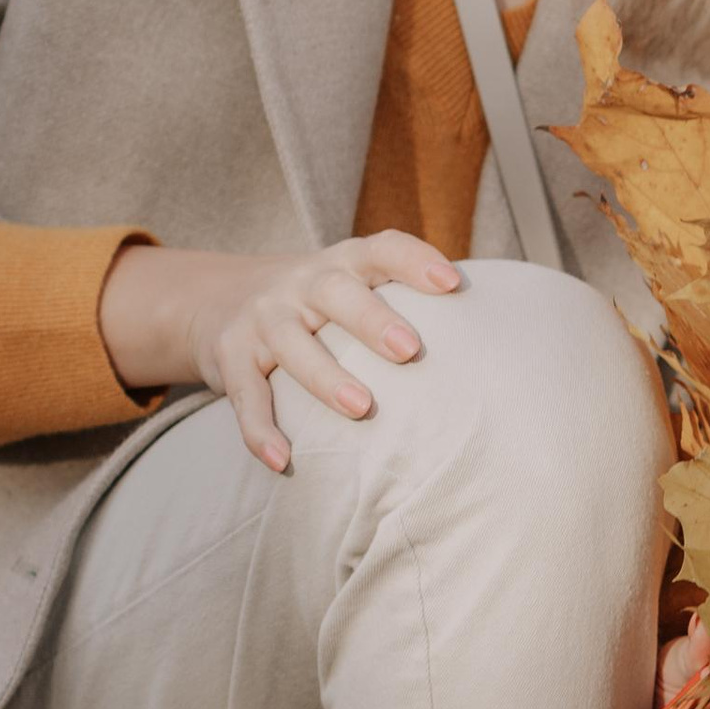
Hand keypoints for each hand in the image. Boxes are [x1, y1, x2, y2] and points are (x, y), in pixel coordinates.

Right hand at [100, 233, 461, 472]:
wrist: (217, 298)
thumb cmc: (316, 302)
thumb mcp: (351, 285)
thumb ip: (401, 300)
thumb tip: (492, 340)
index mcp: (343, 263)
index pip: (383, 249)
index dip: (416, 261)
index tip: (452, 284)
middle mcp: (302, 284)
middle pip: (337, 293)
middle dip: (373, 319)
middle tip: (412, 351)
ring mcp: (264, 318)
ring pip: (292, 344)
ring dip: (326, 376)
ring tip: (363, 408)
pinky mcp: (230, 356)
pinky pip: (246, 395)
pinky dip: (260, 429)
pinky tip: (282, 459)